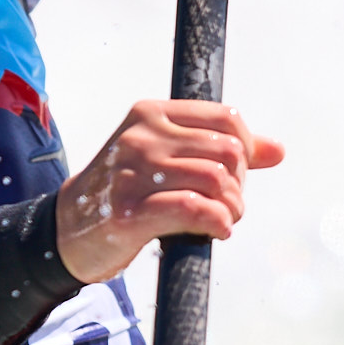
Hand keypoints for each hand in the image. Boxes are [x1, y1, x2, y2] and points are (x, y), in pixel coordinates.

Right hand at [55, 98, 285, 282]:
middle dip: (239, 184)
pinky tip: (215, 230)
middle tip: (229, 205)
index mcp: (151, 114)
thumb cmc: (123, 191)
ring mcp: (133, 173)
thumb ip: (217, 149)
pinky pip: (194, 209)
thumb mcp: (164, 157)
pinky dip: (217, 222)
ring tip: (222, 220)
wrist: (66, 229)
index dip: (247, 151)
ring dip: (231, 208)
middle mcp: (142, 137)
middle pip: (227, 152)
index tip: (237, 177)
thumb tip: (277, 150)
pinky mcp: (129, 212)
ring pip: (216, 180)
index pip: (226, 119)